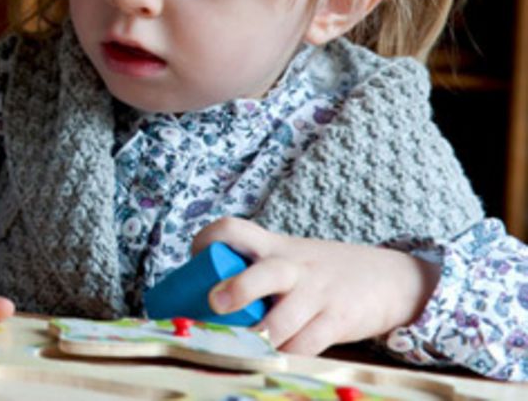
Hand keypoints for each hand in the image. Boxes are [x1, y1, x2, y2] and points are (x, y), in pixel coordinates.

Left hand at [193, 217, 440, 354]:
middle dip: (239, 289)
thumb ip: (253, 273)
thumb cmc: (321, 273)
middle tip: (216, 304)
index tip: (195, 257)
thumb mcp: (289, 260)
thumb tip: (202, 304)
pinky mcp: (338, 320)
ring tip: (244, 348)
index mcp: (273, 247)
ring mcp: (317, 294)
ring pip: (283, 320)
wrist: (391, 279)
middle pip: (265, 273)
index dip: (208, 239)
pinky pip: (307, 343)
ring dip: (260, 338)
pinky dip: (287, 353)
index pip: (233, 229)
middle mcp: (294, 267)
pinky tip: (275, 357)